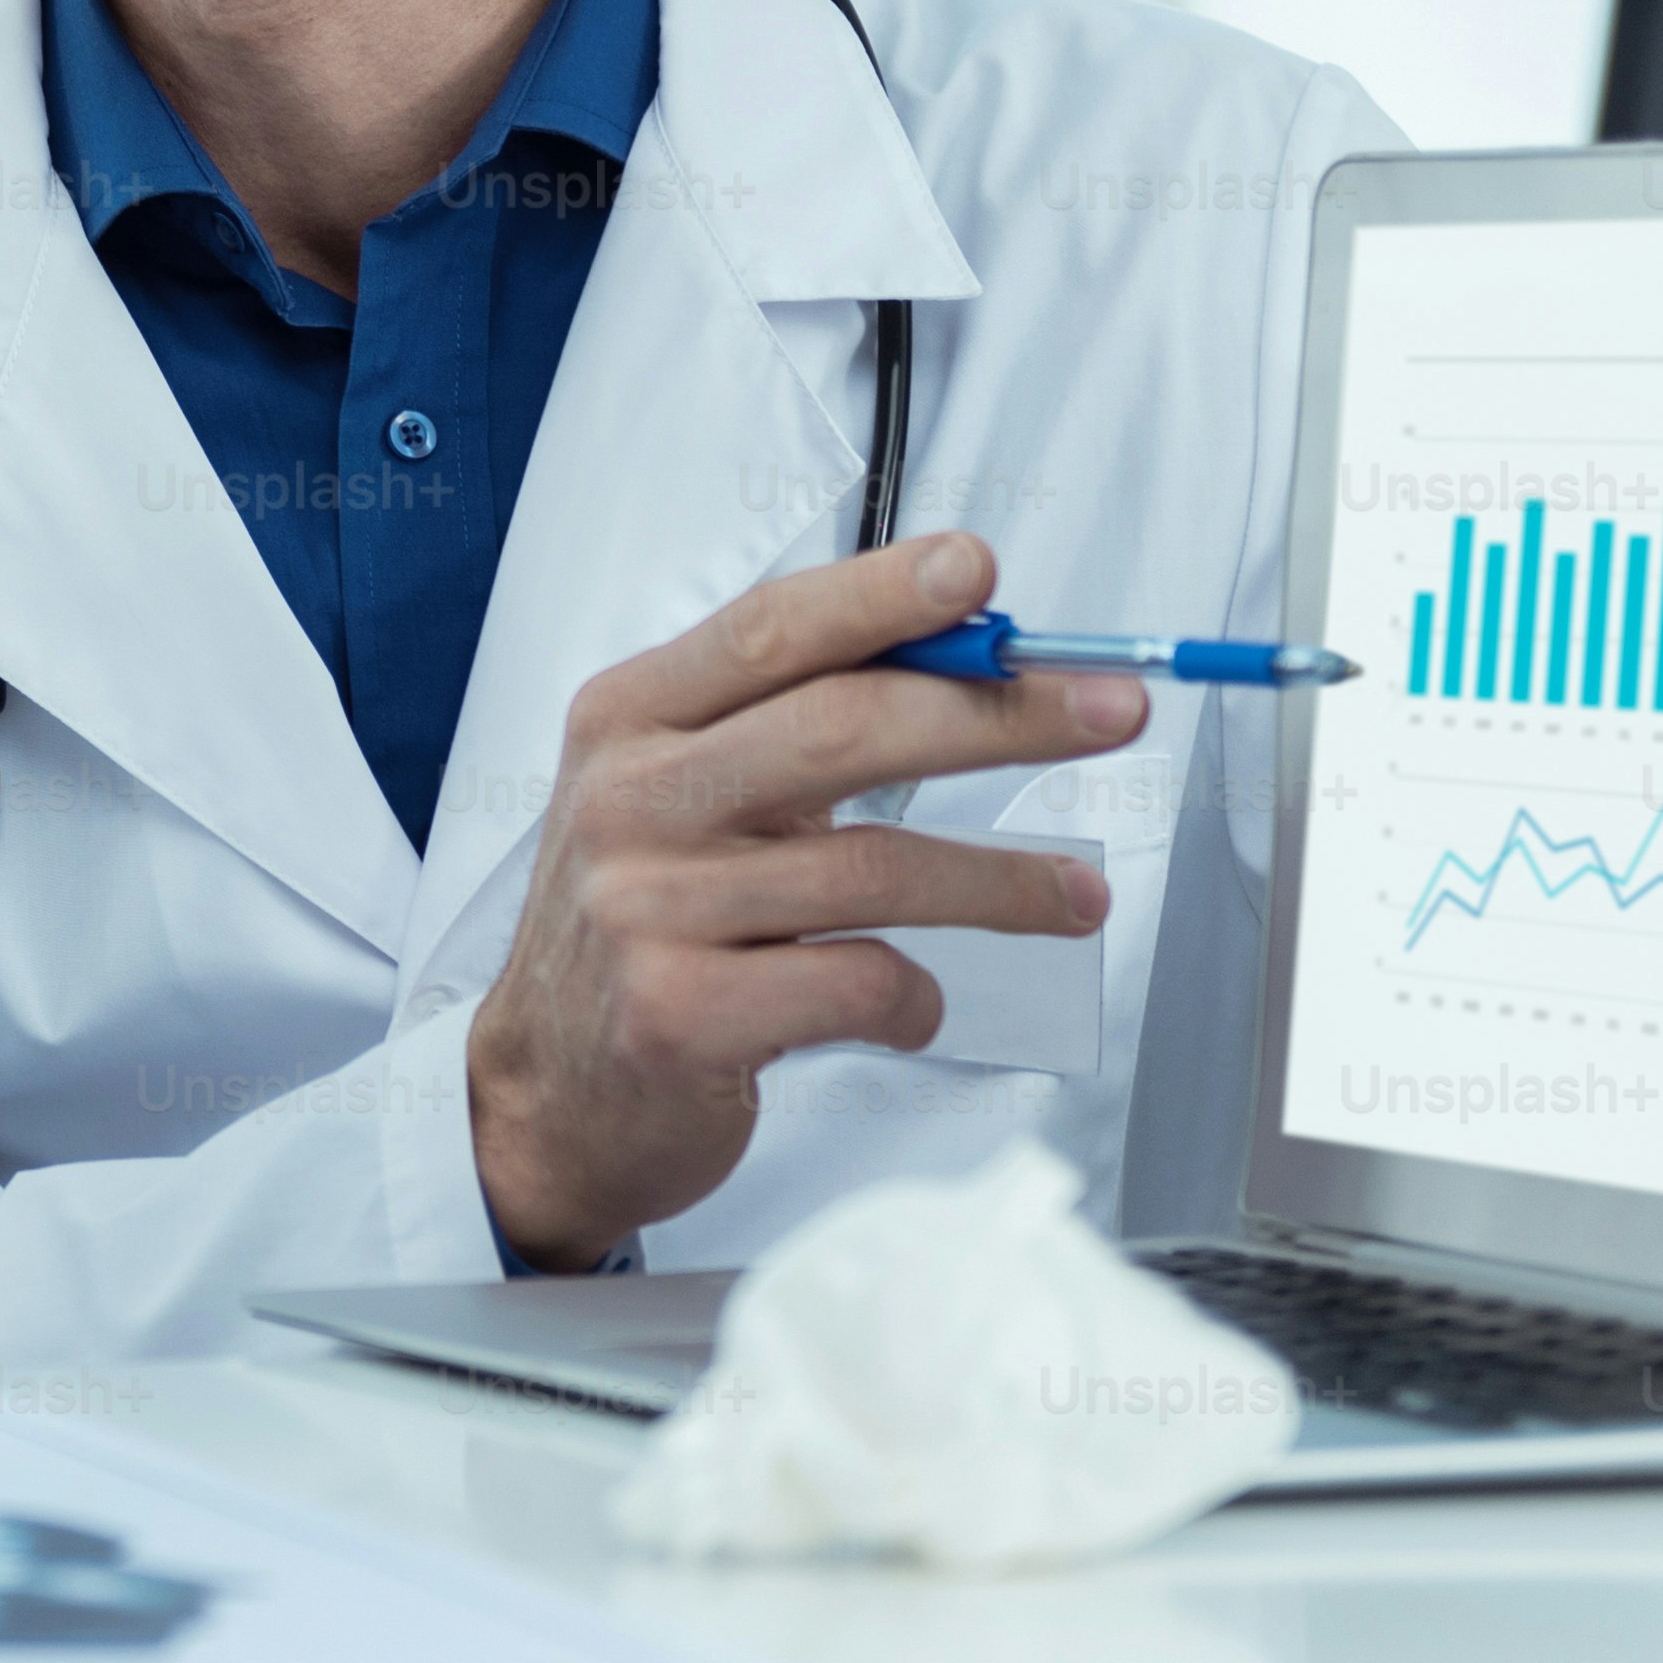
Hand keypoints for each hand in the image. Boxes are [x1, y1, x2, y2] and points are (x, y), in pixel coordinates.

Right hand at [461, 532, 1135, 1269]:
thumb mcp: (681, 795)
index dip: (882, 596)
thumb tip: (963, 656)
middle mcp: (628, 799)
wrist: (549, 1092)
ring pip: (873, 868)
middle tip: (1113, 710)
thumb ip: (787, 723)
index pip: (770, 630)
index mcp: (629, 719)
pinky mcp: (680, 1015)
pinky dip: (917, 998)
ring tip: (1076, 896)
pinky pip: (856, 985)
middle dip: (998, 712)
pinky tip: (916, 1005)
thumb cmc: (643, 925)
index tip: (980, 570)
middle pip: (842, 728)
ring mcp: (646, 909)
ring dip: (1002, 882)